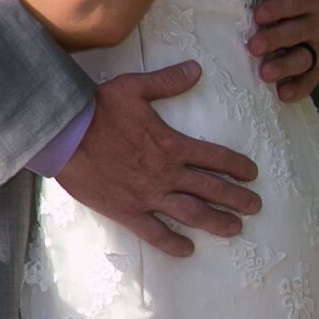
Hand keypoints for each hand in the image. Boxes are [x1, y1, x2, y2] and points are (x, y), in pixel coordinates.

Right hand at [51, 62, 261, 258]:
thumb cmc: (95, 110)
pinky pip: (155, 233)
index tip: (252, 174)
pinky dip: (173, 243)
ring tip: (235, 228)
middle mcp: (167, 174)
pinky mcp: (127, 211)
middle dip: (238, 198)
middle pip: (212, 189)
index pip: (216, 157)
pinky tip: (187, 250)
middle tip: (255, 207)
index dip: (238, 166)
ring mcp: (148, 195)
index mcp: (172, 145)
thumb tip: (195, 69)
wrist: (63, 135)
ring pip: (192, 213)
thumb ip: (167, 82)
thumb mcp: (133, 87)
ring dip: (217, 222)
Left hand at [247, 0, 318, 104]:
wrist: (312, 1)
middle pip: (298, 33)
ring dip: (285, 67)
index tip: (258, 14)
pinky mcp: (316, 63)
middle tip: (253, 46)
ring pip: (304, 58)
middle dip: (276, 40)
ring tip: (264, 75)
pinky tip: (283, 96)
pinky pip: (311, 78)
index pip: (297, 3)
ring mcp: (318, 45)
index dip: (279, 9)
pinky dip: (300, 88)